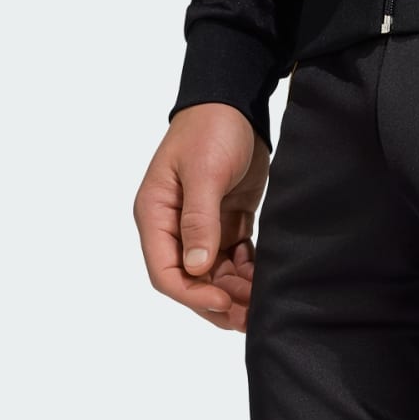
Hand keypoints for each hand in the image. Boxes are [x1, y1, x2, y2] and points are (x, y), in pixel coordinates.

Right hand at [133, 103, 268, 330]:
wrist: (236, 102)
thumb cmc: (211, 128)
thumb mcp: (204, 172)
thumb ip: (199, 221)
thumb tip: (196, 268)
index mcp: (155, 214)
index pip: (165, 272)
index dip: (192, 296)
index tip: (223, 303)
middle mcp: (173, 227)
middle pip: (190, 282)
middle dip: (218, 303)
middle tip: (249, 316)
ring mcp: (199, 228)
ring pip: (213, 278)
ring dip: (235, 293)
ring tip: (260, 302)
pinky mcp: (224, 225)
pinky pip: (232, 263)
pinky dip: (246, 275)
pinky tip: (263, 279)